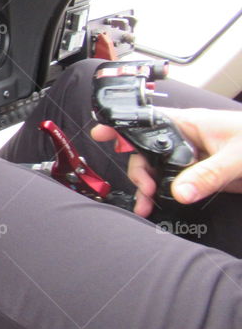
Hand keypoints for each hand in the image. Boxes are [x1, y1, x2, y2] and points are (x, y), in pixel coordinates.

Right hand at [91, 108, 241, 216]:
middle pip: (148, 153)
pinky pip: (177, 184)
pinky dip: (165, 195)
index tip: (101, 134)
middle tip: (145, 192)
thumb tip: (180, 192)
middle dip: (139, 172)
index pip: (148, 122)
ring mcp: (195, 159)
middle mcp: (188, 140)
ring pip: (160, 170)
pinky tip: (159, 206)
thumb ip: (208, 175)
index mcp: (191, 124)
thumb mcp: (238, 157)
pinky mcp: (204, 176)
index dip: (122, 128)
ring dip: (150, 187)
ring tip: (147, 205)